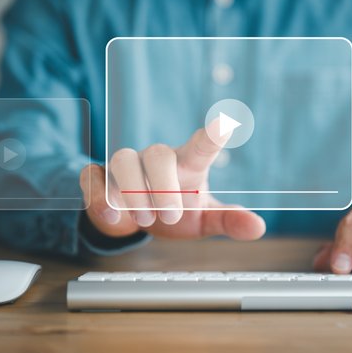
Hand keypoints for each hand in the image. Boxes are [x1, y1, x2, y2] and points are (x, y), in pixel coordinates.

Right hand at [79, 119, 265, 239]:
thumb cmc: (176, 212)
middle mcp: (156, 160)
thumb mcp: (204, 220)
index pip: (201, 147)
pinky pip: (93, 178)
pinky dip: (100, 197)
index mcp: (187, 165)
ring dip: (134, 191)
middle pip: (158, 154)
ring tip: (145, 218)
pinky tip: (114, 217)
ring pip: (123, 160)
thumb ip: (229, 221)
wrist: (135, 221)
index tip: (225, 125)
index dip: (211, 136)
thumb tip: (258, 227)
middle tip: (171, 215)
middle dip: (164, 185)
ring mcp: (126, 166)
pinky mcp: (99, 178)